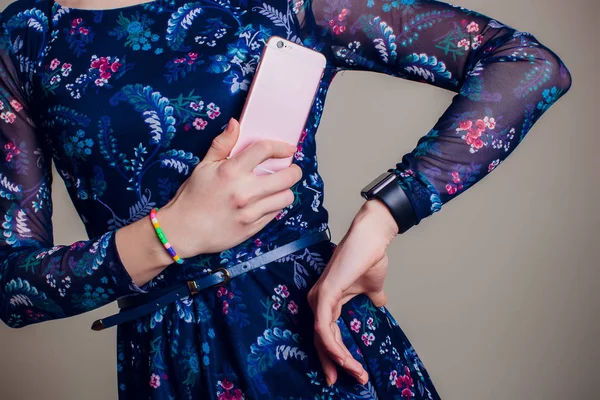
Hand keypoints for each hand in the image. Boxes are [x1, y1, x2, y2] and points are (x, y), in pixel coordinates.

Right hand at [159, 118, 302, 255]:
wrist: (183, 230)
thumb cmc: (193, 196)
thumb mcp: (203, 166)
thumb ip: (222, 144)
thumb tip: (235, 123)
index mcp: (231, 171)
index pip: (265, 150)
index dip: (281, 147)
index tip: (288, 149)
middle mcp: (244, 191)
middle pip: (287, 177)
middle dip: (294, 170)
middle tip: (291, 170)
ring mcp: (250, 212)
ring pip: (286, 197)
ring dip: (285, 190)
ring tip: (278, 188)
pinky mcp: (252, 228)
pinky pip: (275, 214)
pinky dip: (275, 206)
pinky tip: (267, 202)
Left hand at [307, 199, 398, 385]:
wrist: (373, 239)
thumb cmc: (369, 257)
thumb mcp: (372, 287)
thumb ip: (372, 297)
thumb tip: (380, 304)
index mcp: (327, 300)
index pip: (326, 334)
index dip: (335, 355)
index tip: (348, 373)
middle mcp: (318, 300)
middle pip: (321, 340)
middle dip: (334, 363)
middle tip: (351, 380)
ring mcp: (319, 297)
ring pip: (322, 338)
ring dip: (339, 359)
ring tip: (356, 372)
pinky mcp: (324, 294)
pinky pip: (323, 327)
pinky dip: (332, 345)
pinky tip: (343, 358)